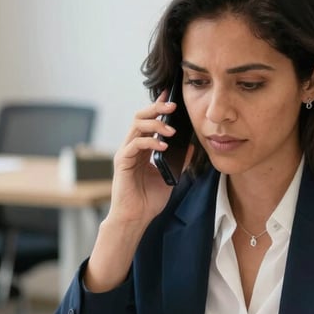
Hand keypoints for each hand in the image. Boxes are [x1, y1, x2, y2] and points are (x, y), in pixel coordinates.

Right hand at [107, 92, 179, 229]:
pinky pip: (135, 144)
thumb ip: (178, 161)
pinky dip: (150, 142)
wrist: (136, 218)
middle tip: (173, 106)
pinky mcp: (122, 162)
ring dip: (156, 124)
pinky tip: (163, 146)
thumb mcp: (170, 177)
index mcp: (143, 149)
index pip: (149, 121)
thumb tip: (191, 146)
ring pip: (137, 126)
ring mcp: (126, 153)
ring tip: (171, 130)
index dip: (158, 107)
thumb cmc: (149, 200)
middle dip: (157, 108)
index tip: (170, 95)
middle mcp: (133, 147)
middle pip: (141, 117)